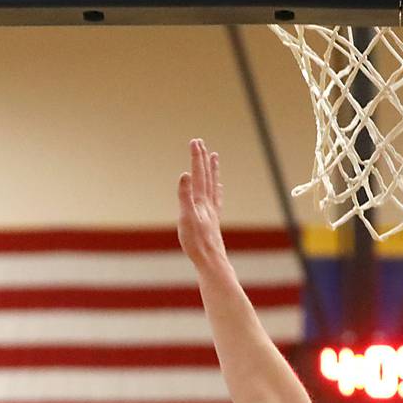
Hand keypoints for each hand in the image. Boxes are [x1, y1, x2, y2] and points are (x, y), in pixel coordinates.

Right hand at [176, 138, 226, 266]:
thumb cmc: (196, 242)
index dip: (196, 157)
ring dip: (212, 170)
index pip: (198, 174)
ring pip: (212, 185)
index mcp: (201, 201)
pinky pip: (216, 200)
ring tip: (214, 157)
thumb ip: (185, 195)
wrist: (211, 261)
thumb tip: (184, 174)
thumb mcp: (186, 218)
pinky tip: (217, 188)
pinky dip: (216, 190)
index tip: (194, 142)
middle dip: (202, 159)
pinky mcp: (212, 221)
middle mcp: (208, 203)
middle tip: (200, 143)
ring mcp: (212, 212)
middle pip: (206, 176)